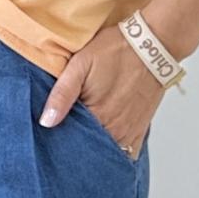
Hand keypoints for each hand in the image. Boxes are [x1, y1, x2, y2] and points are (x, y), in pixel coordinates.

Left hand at [38, 23, 165, 155]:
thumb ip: (62, 94)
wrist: (152, 44)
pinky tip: (107, 143)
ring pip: (108, 153)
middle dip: (77, 148)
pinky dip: (116, 151)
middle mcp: (115, 129)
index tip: (53, 138)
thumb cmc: (115, 50)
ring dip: (96, 150)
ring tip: (85, 139)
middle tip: (68, 138)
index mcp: (97, 115)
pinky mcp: (141, 128)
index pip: (73, 142)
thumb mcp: (81, 64)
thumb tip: (46, 122)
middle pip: (90, 150)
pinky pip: (128, 152)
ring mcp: (129, 131)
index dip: (61, 141)